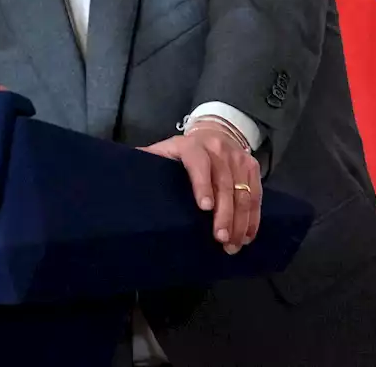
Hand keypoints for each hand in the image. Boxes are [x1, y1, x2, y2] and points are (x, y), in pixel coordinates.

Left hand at [139, 125, 261, 253]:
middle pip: (224, 183)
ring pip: (243, 192)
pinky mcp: (252, 167)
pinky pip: (257, 194)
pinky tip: (247, 236)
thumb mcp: (164, 151)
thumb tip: (119, 173)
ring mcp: (238, 158)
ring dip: (240, 221)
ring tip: (233, 244)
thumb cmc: (183, 151)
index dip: (202, 185)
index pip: (199, 164)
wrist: (215, 130)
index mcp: (193, 146)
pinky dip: (253, 217)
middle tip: (220, 238)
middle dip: (224, 214)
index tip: (204, 208)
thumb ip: (148, 161)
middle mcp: (218, 150)